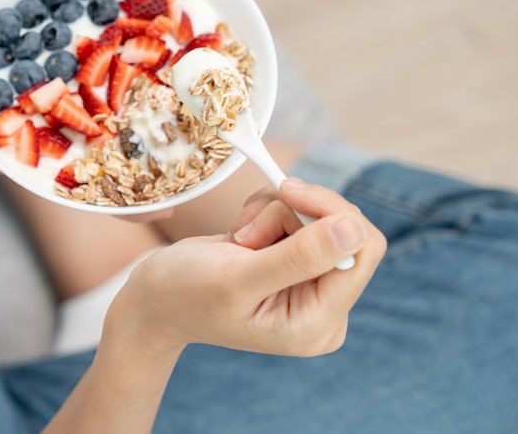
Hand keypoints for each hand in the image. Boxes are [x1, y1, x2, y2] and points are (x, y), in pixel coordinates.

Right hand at [107, 179, 385, 356]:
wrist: (153, 298)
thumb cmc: (185, 295)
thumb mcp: (238, 277)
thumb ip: (300, 257)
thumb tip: (354, 228)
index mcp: (318, 323)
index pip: (364, 251)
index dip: (332, 213)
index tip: (289, 193)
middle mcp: (323, 305)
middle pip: (347, 228)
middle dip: (295, 215)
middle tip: (249, 229)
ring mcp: (311, 282)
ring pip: (319, 216)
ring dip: (275, 212)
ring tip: (239, 239)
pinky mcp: (296, 260)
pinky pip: (302, 214)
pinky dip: (270, 210)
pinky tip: (241, 234)